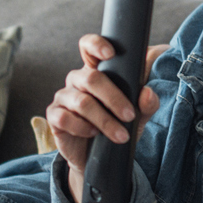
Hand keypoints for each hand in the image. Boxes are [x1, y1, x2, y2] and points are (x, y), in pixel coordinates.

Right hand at [44, 34, 163, 177]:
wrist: (101, 157)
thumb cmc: (118, 127)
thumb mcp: (138, 116)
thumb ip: (147, 104)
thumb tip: (147, 93)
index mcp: (96, 71)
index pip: (88, 47)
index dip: (96, 45)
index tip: (110, 54)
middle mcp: (77, 80)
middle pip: (91, 78)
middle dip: (114, 98)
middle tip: (129, 116)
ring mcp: (63, 97)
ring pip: (82, 102)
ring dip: (105, 120)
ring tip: (120, 135)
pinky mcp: (54, 116)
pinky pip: (65, 118)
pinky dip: (82, 128)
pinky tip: (93, 134)